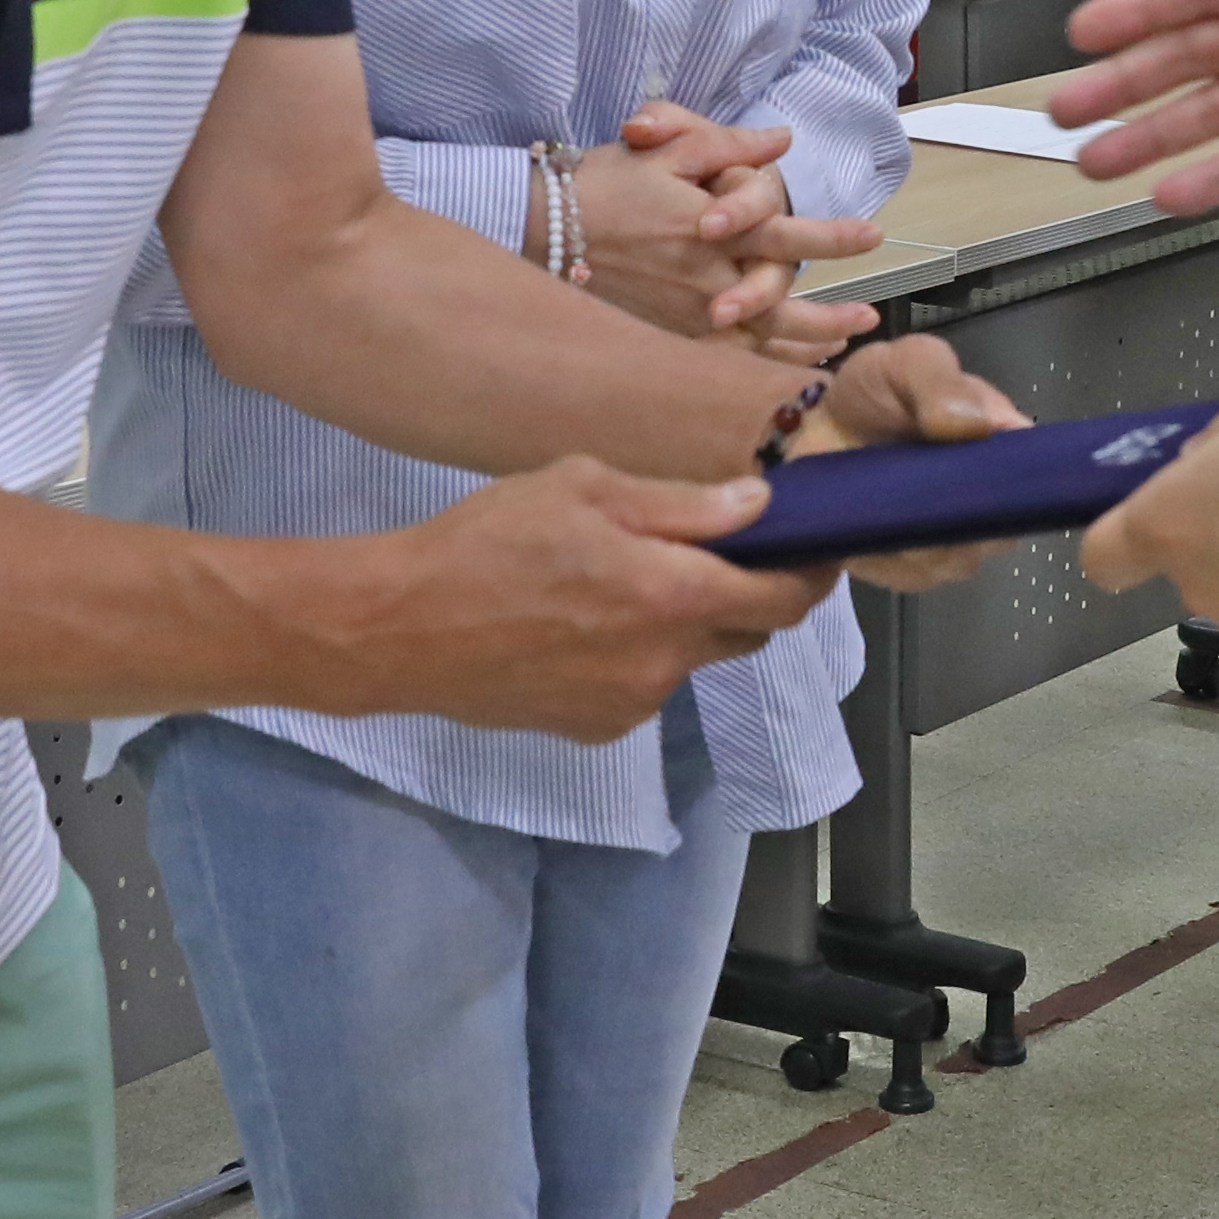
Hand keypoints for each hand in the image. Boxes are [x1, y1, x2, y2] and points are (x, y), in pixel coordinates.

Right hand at [351, 461, 827, 736]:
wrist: (401, 630)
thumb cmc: (487, 542)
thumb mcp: (584, 489)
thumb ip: (682, 505)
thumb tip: (759, 507)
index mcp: (673, 595)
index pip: (785, 598)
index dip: (812, 574)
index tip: (817, 549)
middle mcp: (667, 662)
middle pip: (748, 631)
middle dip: (749, 593)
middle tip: (711, 552)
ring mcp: (633, 704)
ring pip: (692, 658)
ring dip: (684, 624)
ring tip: (618, 584)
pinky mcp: (597, 728)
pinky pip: (645, 686)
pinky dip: (638, 656)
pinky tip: (580, 626)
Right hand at [574, 101, 877, 339]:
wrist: (540, 230)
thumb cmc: (603, 185)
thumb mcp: (666, 149)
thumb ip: (726, 144)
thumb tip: (781, 139)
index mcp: (716, 230)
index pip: (789, 235)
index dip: (835, 238)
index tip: (875, 236)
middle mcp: (708, 281)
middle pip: (785, 309)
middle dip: (831, 317)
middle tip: (867, 321)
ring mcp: (687, 317)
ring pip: (757, 343)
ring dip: (801, 348)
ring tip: (836, 352)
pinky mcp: (664, 336)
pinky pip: (722, 359)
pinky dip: (754, 366)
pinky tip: (773, 369)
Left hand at [793, 332, 1027, 590]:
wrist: (820, 427)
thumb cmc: (876, 391)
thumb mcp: (908, 362)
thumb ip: (939, 378)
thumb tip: (975, 424)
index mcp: (1005, 446)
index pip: (1034, 479)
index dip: (1009, 480)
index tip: (965, 468)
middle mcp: (991, 503)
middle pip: (996, 529)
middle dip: (951, 509)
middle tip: (906, 479)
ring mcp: (955, 543)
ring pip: (954, 557)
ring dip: (914, 530)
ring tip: (877, 492)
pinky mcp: (914, 571)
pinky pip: (910, 574)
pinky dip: (883, 551)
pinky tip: (863, 519)